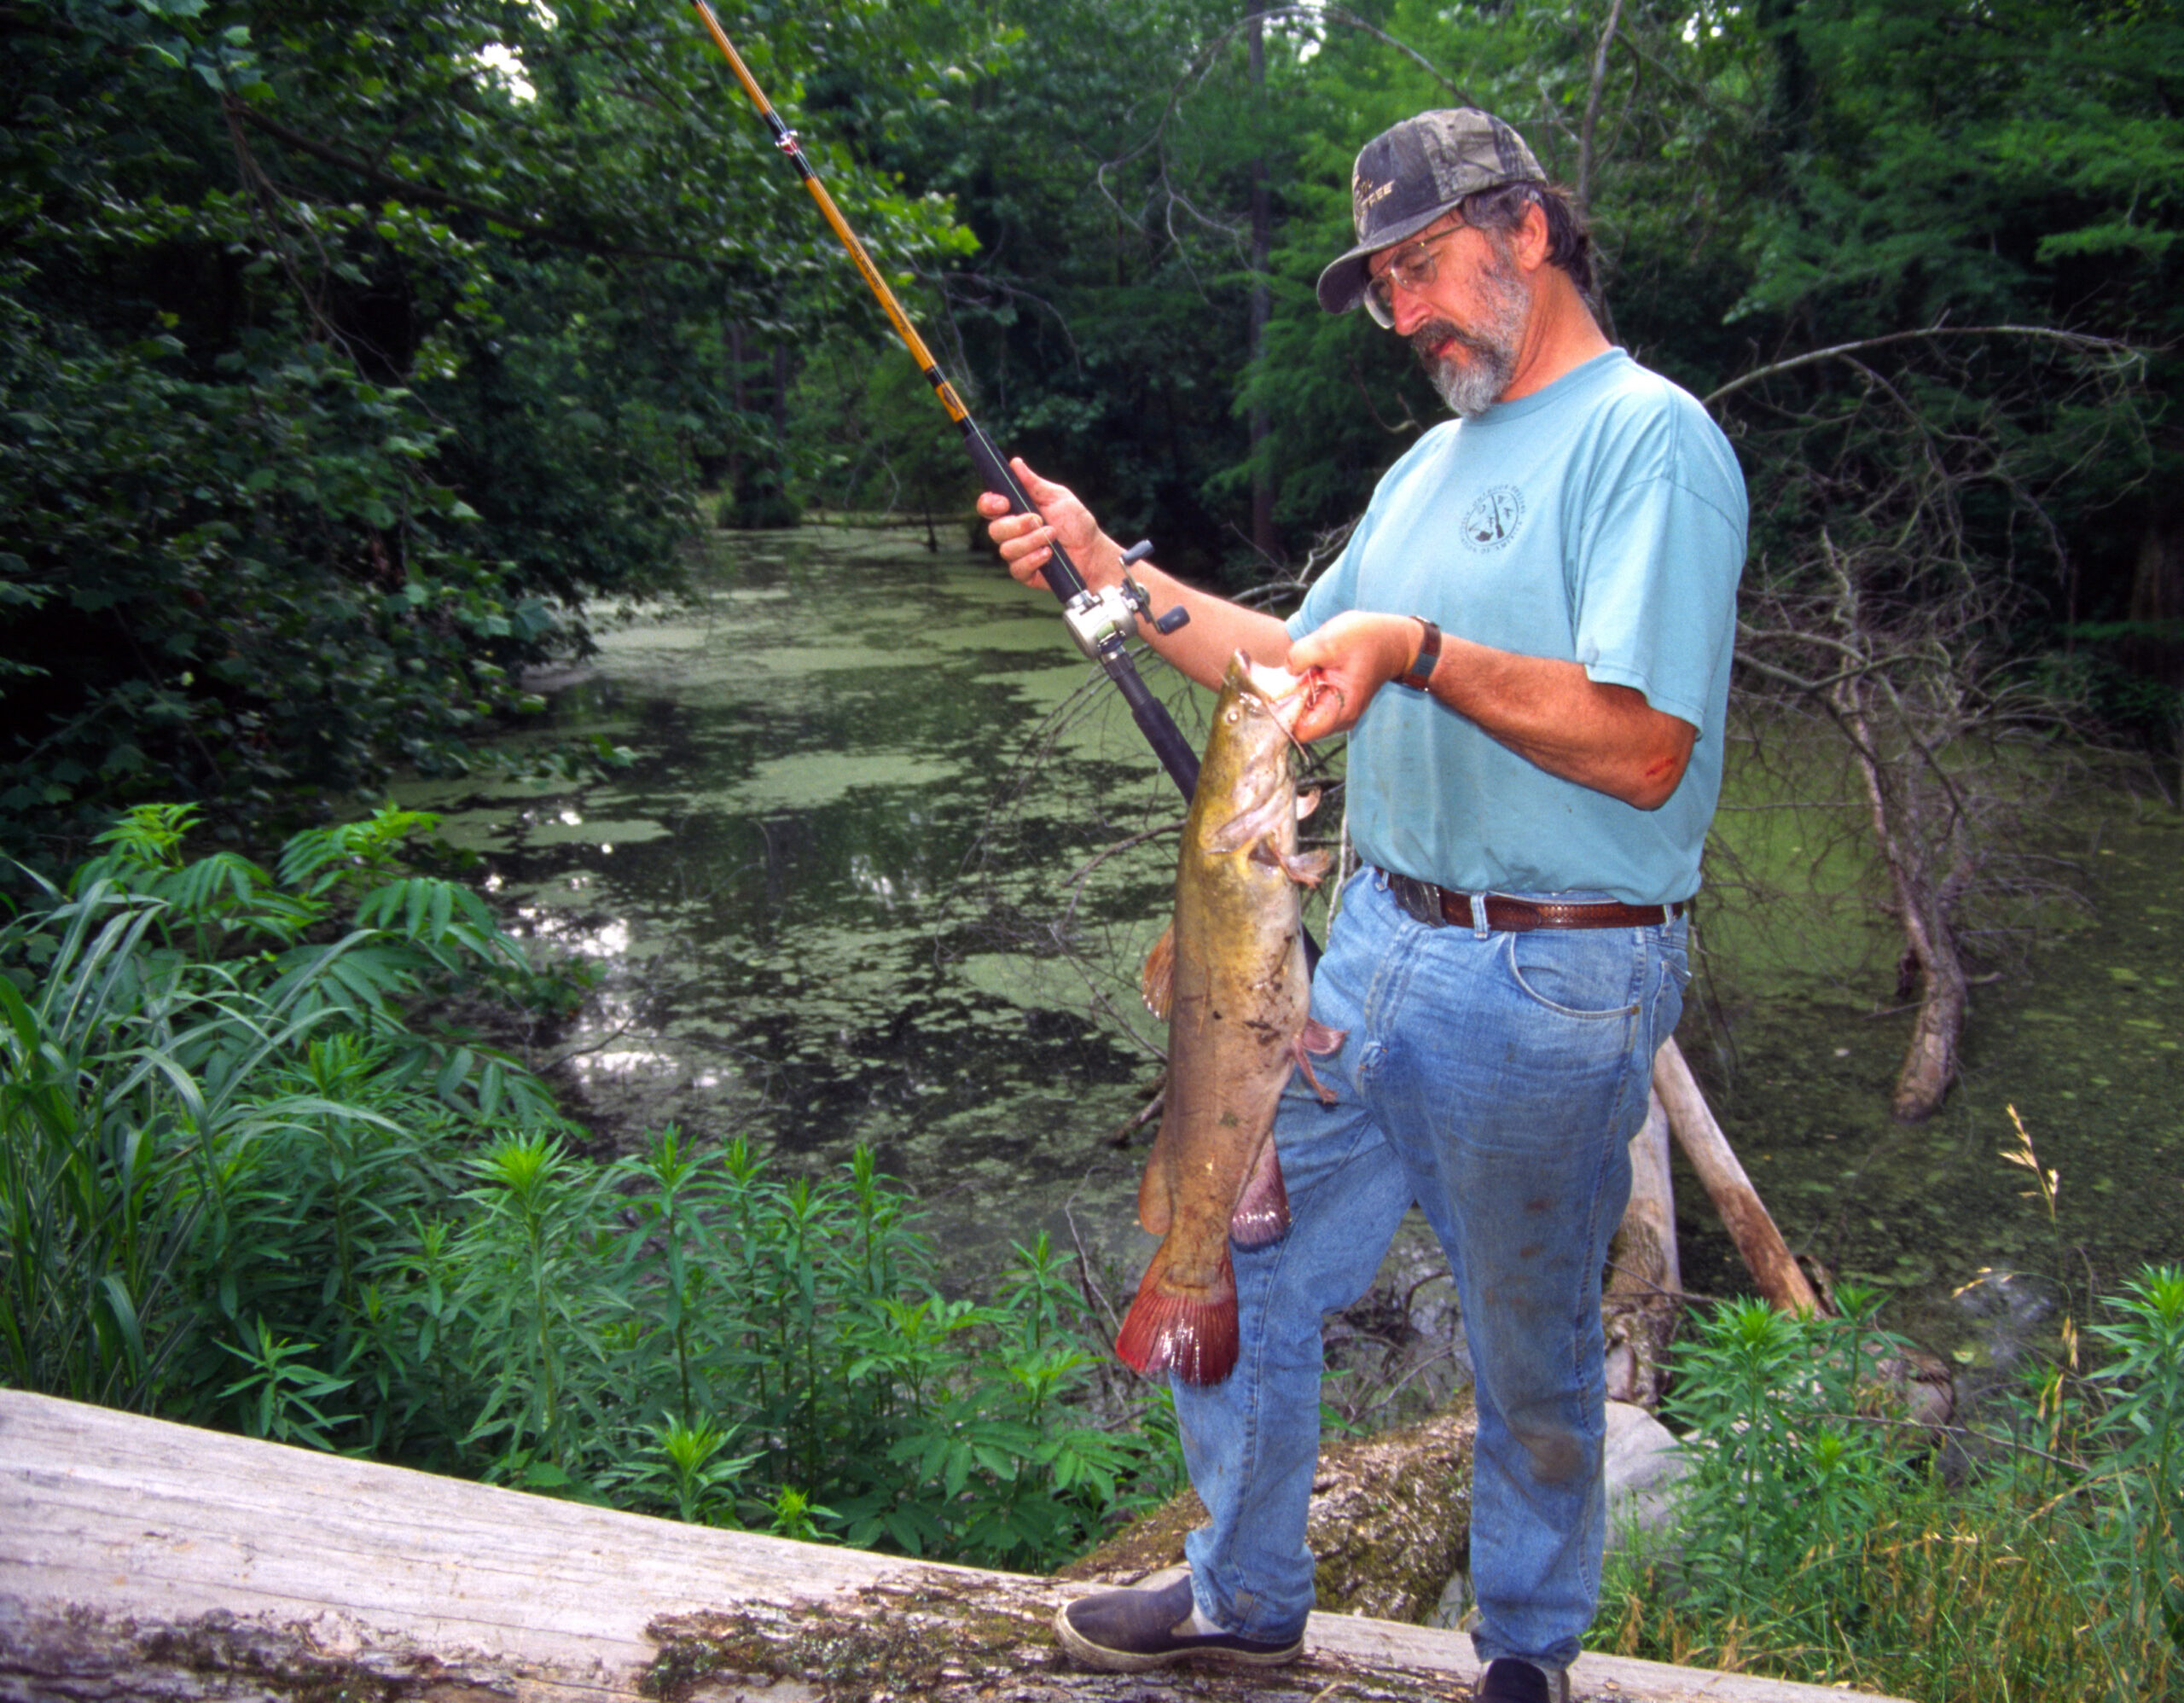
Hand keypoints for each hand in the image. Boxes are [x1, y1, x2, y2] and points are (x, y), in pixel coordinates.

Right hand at [976, 458, 1114, 592]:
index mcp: (1016, 511)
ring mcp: (1017, 553)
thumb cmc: (1076, 523)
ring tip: (1052, 535)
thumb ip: (1034, 483)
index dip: (989, 504)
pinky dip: (1033, 559)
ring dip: (1031, 541)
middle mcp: (1013, 532)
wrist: (1092, 551)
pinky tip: (1049, 554)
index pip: (989, 506)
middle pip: (994, 530)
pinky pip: (1017, 568)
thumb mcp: (1058, 497)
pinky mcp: (1025, 572)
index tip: (1004, 502)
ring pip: (1007, 549)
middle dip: (1017, 525)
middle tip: (1038, 519)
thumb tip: (1015, 463)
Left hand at [1286, 611, 1425, 742]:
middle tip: (1290, 674)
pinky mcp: (1334, 702)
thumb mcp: (1331, 640)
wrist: (1393, 638)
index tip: (1275, 693)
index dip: (1281, 715)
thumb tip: (1285, 669)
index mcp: (1340, 712)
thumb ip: (1301, 655)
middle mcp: (1339, 719)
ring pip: (1302, 712)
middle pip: (1298, 723)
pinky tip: (1309, 670)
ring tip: (1305, 669)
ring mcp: (1337, 712)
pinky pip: (1310, 702)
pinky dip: (1303, 688)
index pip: (1299, 731)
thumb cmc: (1368, 639)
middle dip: (1287, 701)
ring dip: (1295, 692)